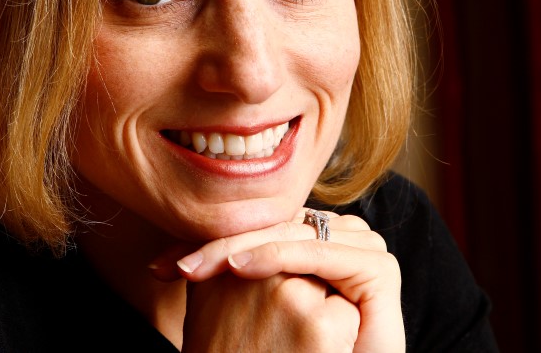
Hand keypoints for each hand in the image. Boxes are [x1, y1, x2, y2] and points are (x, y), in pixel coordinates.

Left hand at [152, 210, 404, 351]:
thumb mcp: (252, 311)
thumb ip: (233, 274)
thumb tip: (171, 260)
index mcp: (312, 240)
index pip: (259, 230)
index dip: (212, 246)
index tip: (162, 266)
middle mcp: (339, 237)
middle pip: (272, 229)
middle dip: (218, 249)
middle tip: (175, 267)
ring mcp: (361, 249)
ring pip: (291, 236)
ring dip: (241, 249)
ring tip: (197, 269)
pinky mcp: (378, 268)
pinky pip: (317, 253)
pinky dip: (278, 256)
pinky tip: (240, 269)